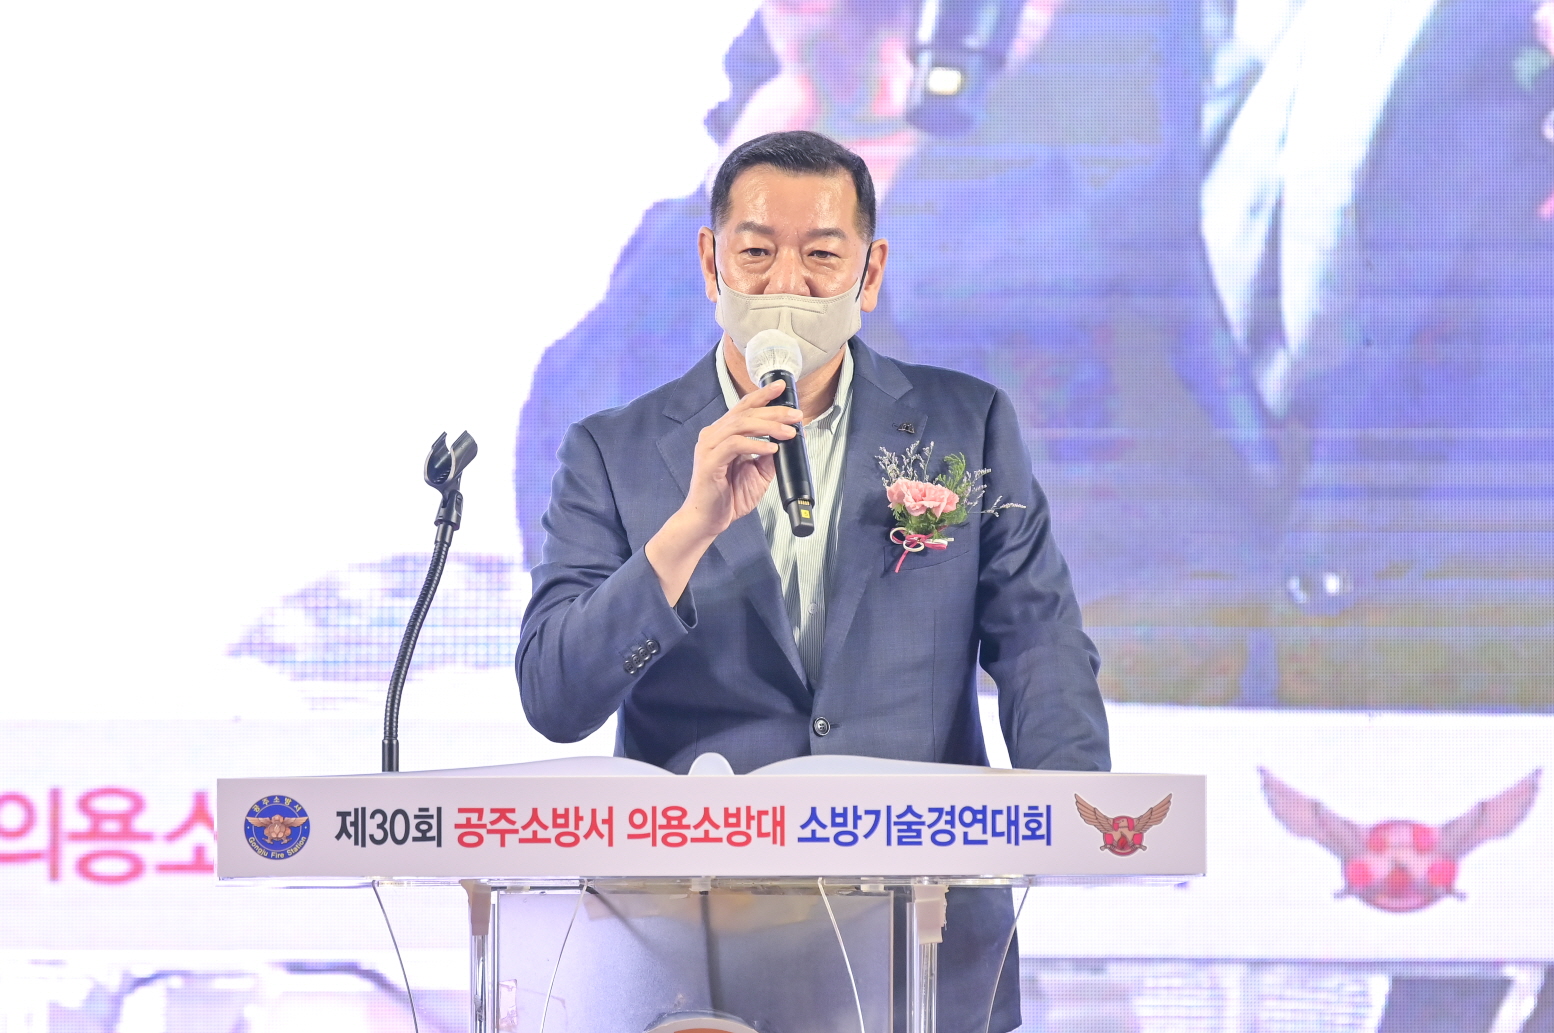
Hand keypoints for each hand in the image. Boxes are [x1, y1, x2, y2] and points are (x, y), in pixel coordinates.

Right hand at [683, 380, 798, 537]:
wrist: (709, 520)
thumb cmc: (729, 496)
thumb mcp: (758, 473)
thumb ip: (769, 456)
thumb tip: (788, 440)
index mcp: (723, 434)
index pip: (744, 407)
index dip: (763, 395)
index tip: (781, 387)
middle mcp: (713, 435)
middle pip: (746, 412)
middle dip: (774, 411)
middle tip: (795, 415)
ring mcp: (709, 446)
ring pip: (741, 424)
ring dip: (769, 426)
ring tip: (789, 432)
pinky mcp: (709, 461)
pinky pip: (734, 445)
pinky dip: (755, 444)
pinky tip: (771, 448)